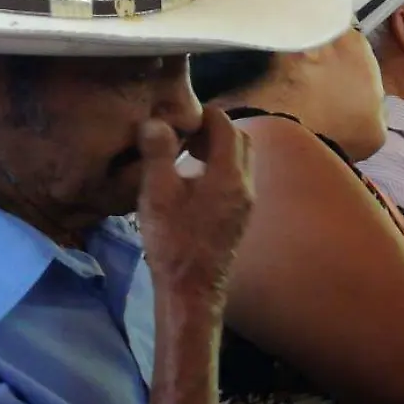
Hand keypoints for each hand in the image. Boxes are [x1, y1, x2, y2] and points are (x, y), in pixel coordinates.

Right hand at [137, 108, 253, 311]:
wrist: (192, 288)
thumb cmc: (173, 241)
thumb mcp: (157, 194)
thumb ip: (158, 154)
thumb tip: (156, 121)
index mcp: (229, 175)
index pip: (225, 126)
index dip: (202, 114)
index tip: (177, 116)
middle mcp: (246, 185)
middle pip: (239, 139)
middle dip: (214, 128)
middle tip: (182, 132)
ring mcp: (247, 202)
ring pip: (241, 159)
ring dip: (218, 148)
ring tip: (184, 152)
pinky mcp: (241, 215)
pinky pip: (237, 178)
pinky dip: (220, 167)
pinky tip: (192, 178)